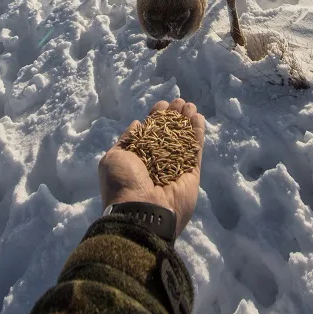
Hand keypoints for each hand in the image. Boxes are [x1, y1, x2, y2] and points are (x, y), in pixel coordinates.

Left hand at [98, 98, 204, 235]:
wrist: (140, 211)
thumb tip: (137, 124)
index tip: (162, 104)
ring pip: (184, 140)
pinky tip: (198, 117)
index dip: (156, 117)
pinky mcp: (191, 173)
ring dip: (187, 122)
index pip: (150, 133)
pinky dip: (198, 134)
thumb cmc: (123, 183)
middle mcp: (157, 162)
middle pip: (169, 134)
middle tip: (179, 102)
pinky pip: (195, 151)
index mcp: (138, 159)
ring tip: (190, 105)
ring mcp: (176, 167)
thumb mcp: (114, 158)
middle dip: (174, 117)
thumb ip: (127, 140)